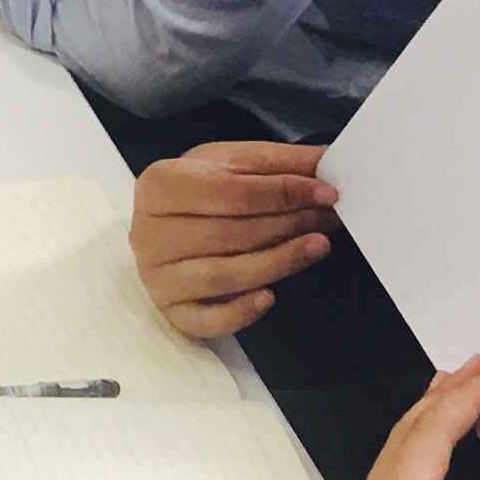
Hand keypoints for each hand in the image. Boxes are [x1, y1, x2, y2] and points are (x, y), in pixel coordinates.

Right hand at [129, 140, 336, 337]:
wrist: (165, 224)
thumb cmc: (199, 191)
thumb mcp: (232, 164)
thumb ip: (280, 162)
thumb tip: (330, 159)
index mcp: (160, 185)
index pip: (231, 192)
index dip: (284, 193)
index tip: (327, 194)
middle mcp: (150, 232)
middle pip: (231, 233)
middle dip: (289, 225)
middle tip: (329, 219)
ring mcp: (157, 275)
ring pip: (225, 275)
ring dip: (280, 262)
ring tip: (318, 247)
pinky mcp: (172, 310)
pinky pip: (208, 320)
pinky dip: (241, 312)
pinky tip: (269, 297)